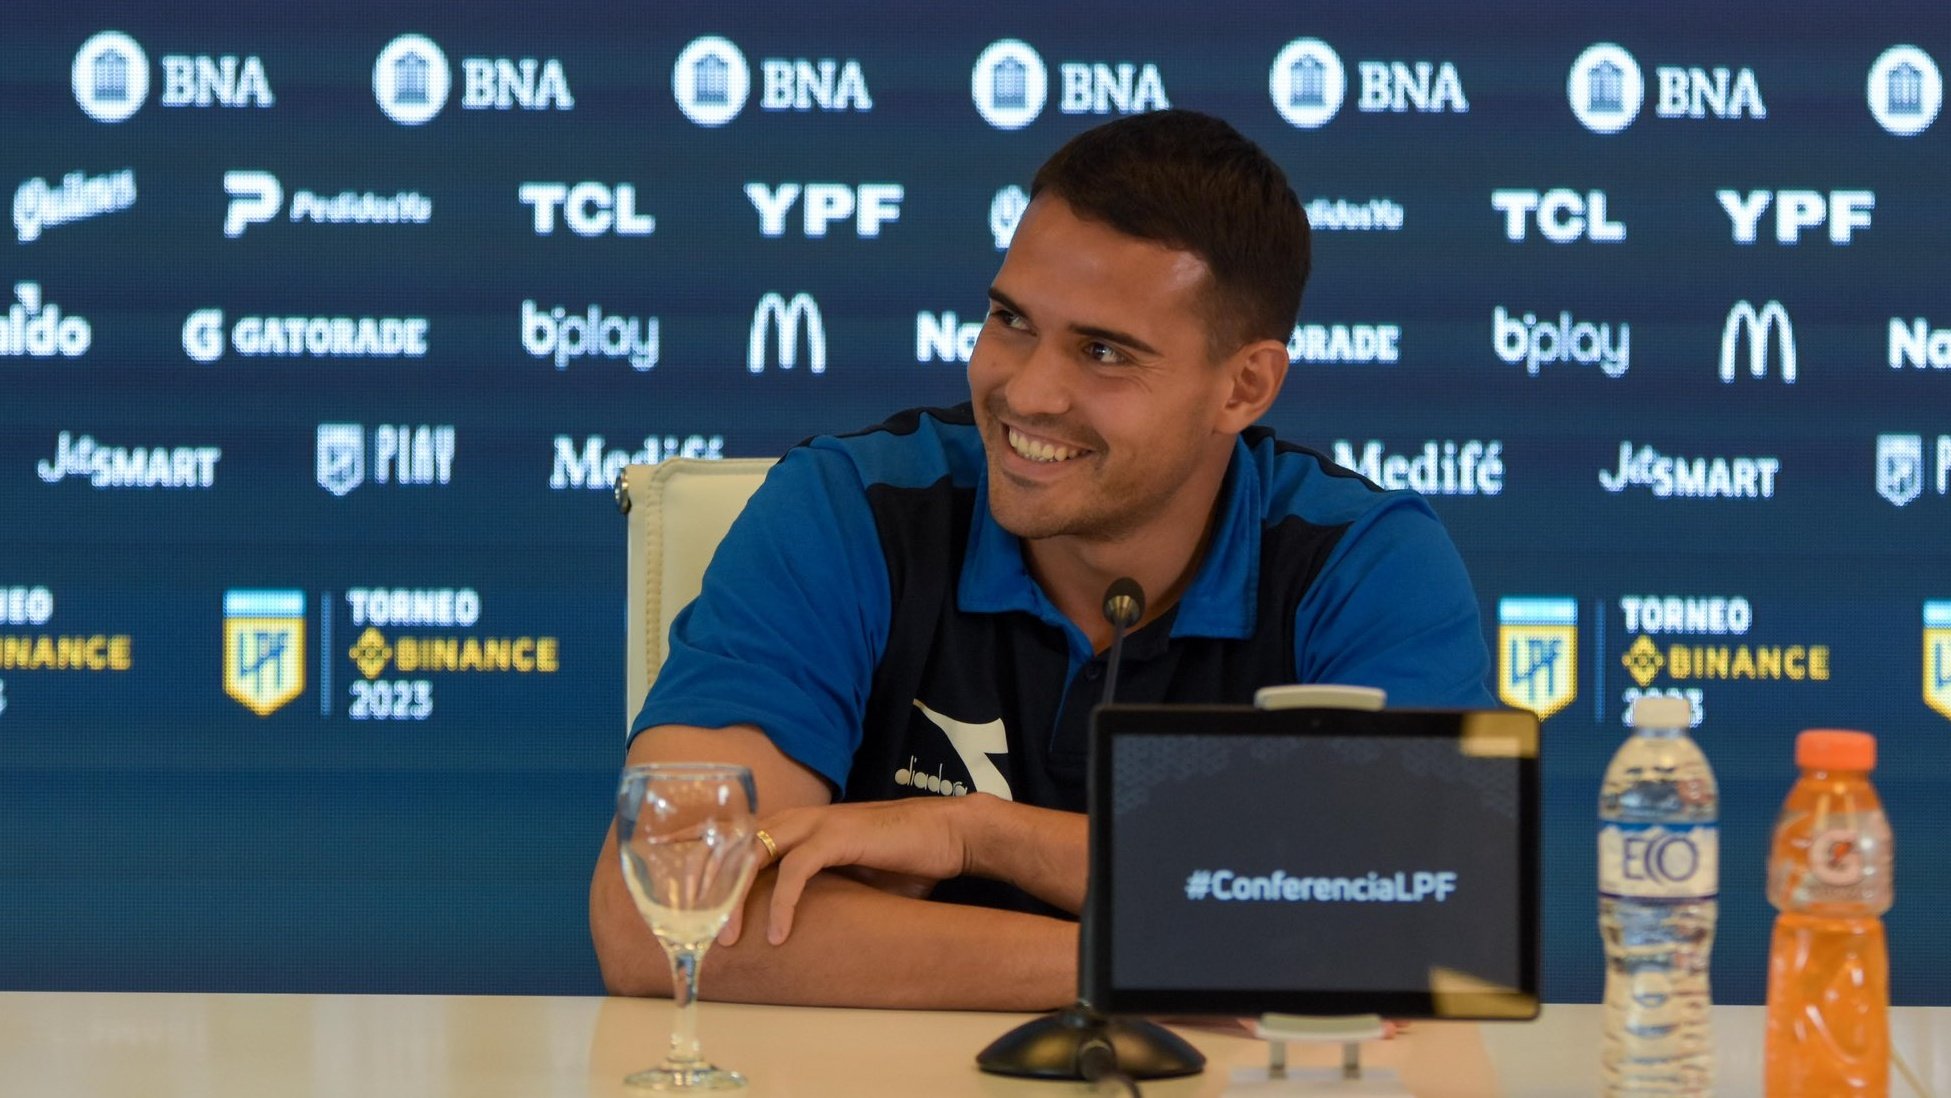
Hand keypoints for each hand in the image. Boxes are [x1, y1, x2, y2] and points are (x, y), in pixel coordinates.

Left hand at [718, 796, 978, 946]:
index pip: (738, 845)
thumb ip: (818, 892)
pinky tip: (779, 933)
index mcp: (796, 828)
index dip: (710, 871)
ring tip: (727, 938)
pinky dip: (782, 903)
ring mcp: (817, 824)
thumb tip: (793, 931)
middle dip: (708, 888)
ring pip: (755, 855)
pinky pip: (796, 870)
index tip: (687, 906)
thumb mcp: (850, 880)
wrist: (948, 835)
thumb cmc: (903, 859)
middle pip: (734, 848)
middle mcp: (799, 820)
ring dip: (736, 899)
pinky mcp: (838, 837)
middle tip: (693, 928)